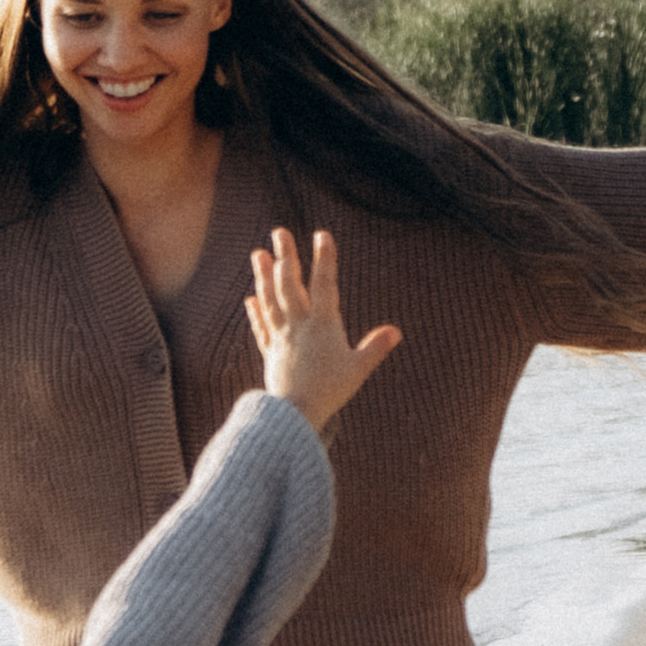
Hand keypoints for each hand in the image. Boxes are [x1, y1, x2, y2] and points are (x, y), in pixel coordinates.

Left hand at [246, 227, 401, 428]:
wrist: (296, 413)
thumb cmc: (331, 392)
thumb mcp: (358, 369)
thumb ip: (375, 347)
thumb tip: (395, 331)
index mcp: (323, 325)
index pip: (324, 284)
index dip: (324, 258)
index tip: (322, 234)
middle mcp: (298, 326)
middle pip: (289, 284)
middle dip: (286, 256)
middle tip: (279, 231)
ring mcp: (281, 338)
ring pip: (270, 300)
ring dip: (263, 276)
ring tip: (257, 253)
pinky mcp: (270, 353)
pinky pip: (261, 328)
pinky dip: (256, 312)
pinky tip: (250, 298)